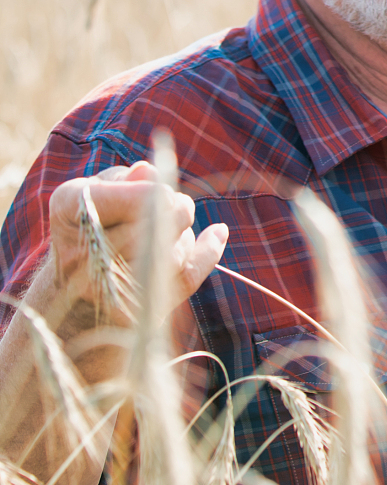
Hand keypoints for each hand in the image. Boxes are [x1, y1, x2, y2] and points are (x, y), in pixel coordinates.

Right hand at [48, 162, 228, 317]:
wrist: (72, 300)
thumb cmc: (89, 229)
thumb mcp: (94, 194)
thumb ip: (124, 181)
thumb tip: (150, 172)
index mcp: (70, 209)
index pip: (139, 198)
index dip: (156, 193)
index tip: (157, 192)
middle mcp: (84, 253)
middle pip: (162, 223)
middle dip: (177, 209)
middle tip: (174, 206)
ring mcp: (110, 289)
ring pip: (174, 251)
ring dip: (181, 235)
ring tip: (166, 232)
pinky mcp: (138, 312)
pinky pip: (186, 277)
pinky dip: (207, 251)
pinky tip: (217, 233)